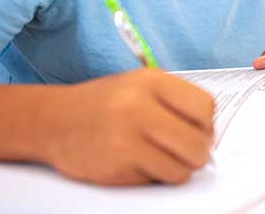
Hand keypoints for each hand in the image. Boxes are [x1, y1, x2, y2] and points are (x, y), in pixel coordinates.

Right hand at [41, 68, 214, 185]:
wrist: (53, 121)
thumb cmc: (106, 102)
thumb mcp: (142, 85)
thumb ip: (177, 102)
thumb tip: (211, 133)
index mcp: (151, 81)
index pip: (205, 108)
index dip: (207, 124)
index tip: (199, 129)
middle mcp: (137, 108)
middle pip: (197, 145)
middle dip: (198, 153)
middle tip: (187, 151)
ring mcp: (125, 141)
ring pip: (180, 171)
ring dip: (177, 169)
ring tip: (161, 156)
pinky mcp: (115, 169)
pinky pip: (155, 182)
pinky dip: (152, 177)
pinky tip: (137, 161)